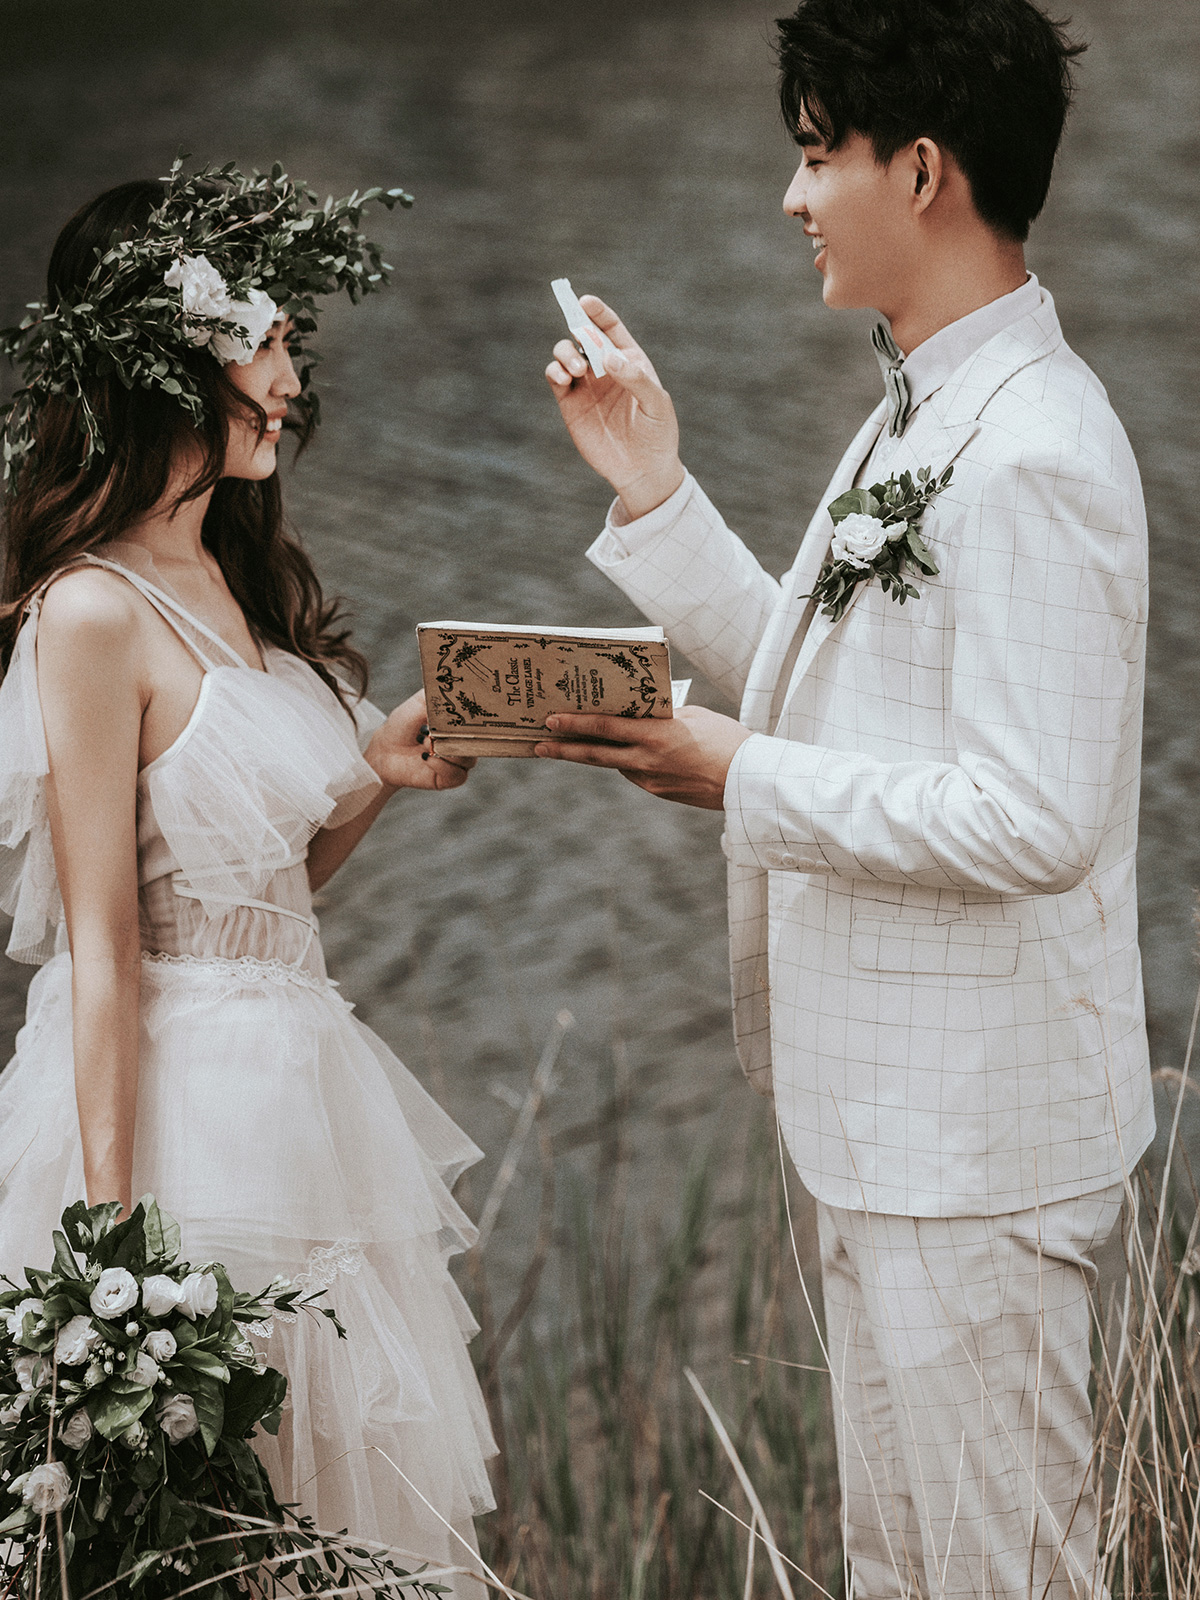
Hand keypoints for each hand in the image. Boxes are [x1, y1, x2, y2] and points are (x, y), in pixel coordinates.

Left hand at [365, 690, 474, 791]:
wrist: (385, 750)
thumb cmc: (403, 725)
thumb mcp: (419, 702)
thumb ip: (437, 695)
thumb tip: (453, 688)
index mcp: (461, 722)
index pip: (481, 720)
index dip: (479, 717)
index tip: (468, 711)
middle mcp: (464, 742)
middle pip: (480, 740)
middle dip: (463, 734)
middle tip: (444, 728)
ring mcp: (459, 761)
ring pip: (469, 758)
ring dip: (447, 749)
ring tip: (426, 742)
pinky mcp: (450, 778)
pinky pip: (457, 774)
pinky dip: (441, 764)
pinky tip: (425, 757)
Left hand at [533, 705, 751, 808]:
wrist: (748, 780)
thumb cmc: (726, 740)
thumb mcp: (692, 716)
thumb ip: (661, 715)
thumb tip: (639, 713)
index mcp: (655, 735)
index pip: (605, 727)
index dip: (575, 724)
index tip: (552, 721)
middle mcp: (647, 760)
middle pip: (595, 754)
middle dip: (565, 748)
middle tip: (540, 744)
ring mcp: (650, 780)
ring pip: (613, 763)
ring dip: (593, 754)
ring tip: (572, 745)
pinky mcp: (658, 792)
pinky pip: (633, 773)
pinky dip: (623, 761)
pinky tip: (620, 753)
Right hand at [545, 295, 685, 519]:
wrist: (642, 470)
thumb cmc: (657, 434)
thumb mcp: (656, 404)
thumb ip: (636, 378)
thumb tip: (609, 357)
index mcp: (629, 360)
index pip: (609, 327)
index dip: (596, 312)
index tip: (584, 302)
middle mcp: (604, 368)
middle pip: (583, 335)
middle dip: (577, 330)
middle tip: (583, 345)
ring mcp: (586, 385)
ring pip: (566, 353)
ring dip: (566, 353)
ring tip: (577, 369)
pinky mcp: (570, 404)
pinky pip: (556, 378)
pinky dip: (554, 371)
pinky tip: (563, 378)